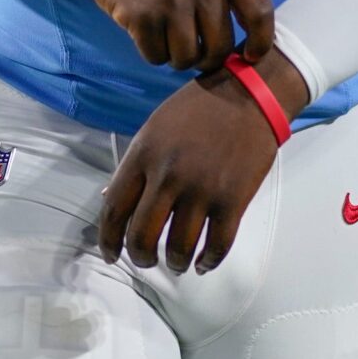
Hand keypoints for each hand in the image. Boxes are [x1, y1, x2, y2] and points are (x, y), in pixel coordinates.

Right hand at [83, 0, 275, 70]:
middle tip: (197, 49)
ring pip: (188, 57)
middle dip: (209, 56)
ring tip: (171, 38)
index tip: (250, 55)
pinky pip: (157, 57)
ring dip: (180, 57)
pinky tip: (148, 32)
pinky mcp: (139, 14)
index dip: (261, 42)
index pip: (259, 11)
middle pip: (221, 46)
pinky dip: (154, 53)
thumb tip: (254, 39)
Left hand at [98, 51, 305, 273]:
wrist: (249, 95)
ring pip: (178, 249)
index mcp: (144, 154)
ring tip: (177, 262)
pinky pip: (216, 246)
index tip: (111, 255)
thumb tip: (109, 199)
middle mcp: (168, 175)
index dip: (108, 241)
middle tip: (146, 261)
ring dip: (175, 263)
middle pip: (142, 237)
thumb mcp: (155, 127)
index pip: (114, 210)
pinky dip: (208, 261)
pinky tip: (203, 262)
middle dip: (141, 258)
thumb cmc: (199, 109)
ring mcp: (202, 189)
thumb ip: (134, 165)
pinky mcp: (232, 200)